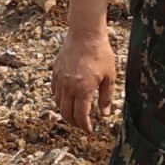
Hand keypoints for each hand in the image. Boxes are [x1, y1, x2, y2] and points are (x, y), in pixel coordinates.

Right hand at [53, 22, 117, 143]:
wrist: (85, 33)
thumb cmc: (101, 53)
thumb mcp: (110, 77)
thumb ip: (106, 98)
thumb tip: (105, 114)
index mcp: (83, 89)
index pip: (81, 116)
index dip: (85, 127)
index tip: (90, 131)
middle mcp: (68, 87)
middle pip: (66, 113)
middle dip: (74, 123)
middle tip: (82, 126)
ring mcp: (59, 79)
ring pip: (58, 103)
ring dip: (66, 112)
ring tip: (75, 114)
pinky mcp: (55, 72)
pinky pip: (54, 92)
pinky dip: (60, 100)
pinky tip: (68, 99)